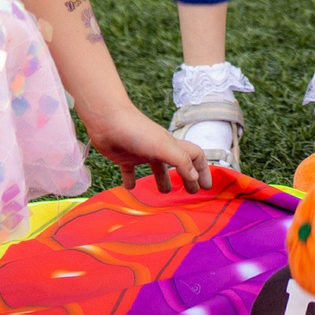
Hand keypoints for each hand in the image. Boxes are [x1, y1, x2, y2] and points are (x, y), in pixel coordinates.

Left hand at [84, 99, 208, 193]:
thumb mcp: (163, 146)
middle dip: (187, 178)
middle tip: (191, 193)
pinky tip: (130, 189)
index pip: (194, 156)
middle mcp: (159, 148)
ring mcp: (142, 153)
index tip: (207, 187)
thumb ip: (180, 161)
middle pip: (178, 164)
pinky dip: (131, 181)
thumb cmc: (137, 131)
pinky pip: (130, 172)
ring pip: (156, 168)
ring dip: (162, 180)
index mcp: (171, 145)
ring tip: (164, 194)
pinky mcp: (125, 157)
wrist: (107, 120)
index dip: (203, 170)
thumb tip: (195, 177)